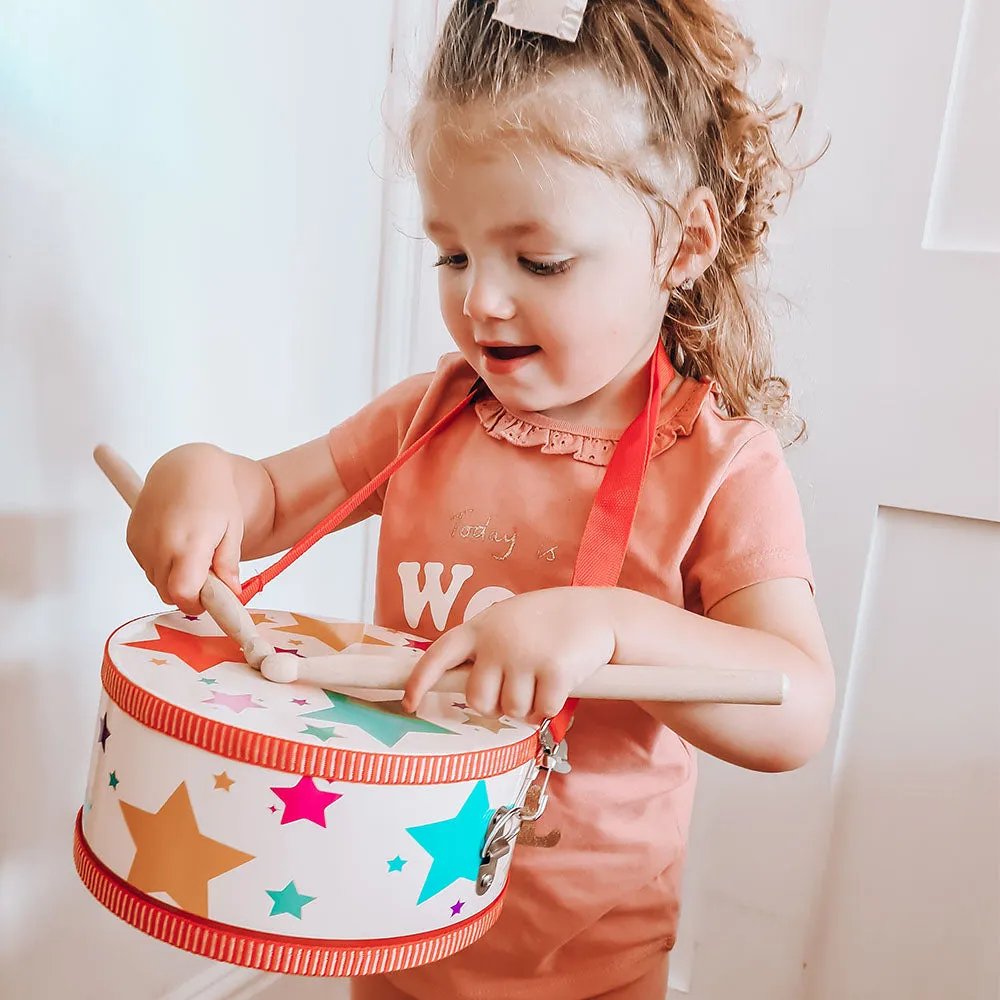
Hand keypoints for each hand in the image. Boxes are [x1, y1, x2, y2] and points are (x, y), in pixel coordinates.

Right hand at [126, 444, 244, 615]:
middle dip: (188, 592)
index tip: (211, 599)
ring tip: (192, 552)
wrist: (187, 467)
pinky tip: (175, 543)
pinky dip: (161, 565)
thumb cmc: (215, 495)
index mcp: (189, 544)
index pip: (183, 595)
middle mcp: (160, 545)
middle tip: (207, 573)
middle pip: (168, 594)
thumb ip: (228, 564)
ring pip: (156, 582)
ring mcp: (142, 541)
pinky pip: (146, 567)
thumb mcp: (233, 529)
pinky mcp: (131, 538)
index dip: (197, 603)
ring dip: (174, 578)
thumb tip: (230, 594)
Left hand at [402, 588, 616, 722]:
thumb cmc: (548, 622)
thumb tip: (465, 691)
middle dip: (497, 703)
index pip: (438, 656)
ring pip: (511, 711)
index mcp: (480, 627)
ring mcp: (524, 655)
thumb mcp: (506, 622)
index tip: (409, 703)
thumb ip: (483, 648)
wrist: (597, 612)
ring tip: (543, 676)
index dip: (419, 681)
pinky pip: (542, 712)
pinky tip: (561, 681)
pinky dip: (552, 706)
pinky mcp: (553, 671)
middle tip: (519, 684)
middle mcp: (497, 641)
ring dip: (528, 705)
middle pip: (478, 700)